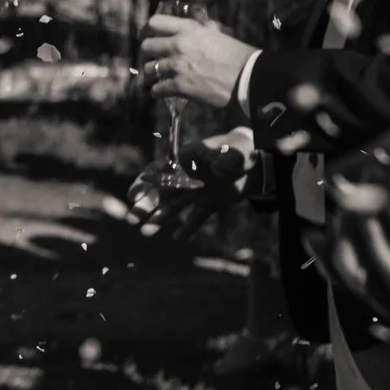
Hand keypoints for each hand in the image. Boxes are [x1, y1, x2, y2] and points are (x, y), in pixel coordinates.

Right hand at [127, 129, 254, 237]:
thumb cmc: (242, 150)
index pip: (160, 171)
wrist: (256, 161)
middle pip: (161, 192)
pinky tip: (178, 239)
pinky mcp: (209, 204)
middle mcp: (186, 177)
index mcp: (186, 160)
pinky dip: (188, 228)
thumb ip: (226, 160)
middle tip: (132, 218)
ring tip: (147, 232)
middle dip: (146, 204)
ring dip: (160, 218)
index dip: (145, 182)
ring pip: (173, 206)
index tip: (135, 194)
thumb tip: (218, 170)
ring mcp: (196, 192)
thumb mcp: (236, 152)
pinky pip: (196, 218)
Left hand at [138, 14, 256, 110]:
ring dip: (151, 74)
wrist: (250, 79)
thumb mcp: (219, 35)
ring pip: (149, 69)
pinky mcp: (180, 86)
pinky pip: (157, 89)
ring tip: (157, 77)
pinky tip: (161, 92)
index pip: (155, 22)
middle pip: (146, 46)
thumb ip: (204, 28)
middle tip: (153, 59)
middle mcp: (179, 45)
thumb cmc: (241, 57)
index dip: (148, 30)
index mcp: (189, 29)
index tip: (147, 35)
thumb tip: (199, 22)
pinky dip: (157, 92)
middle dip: (148, 54)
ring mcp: (177, 66)